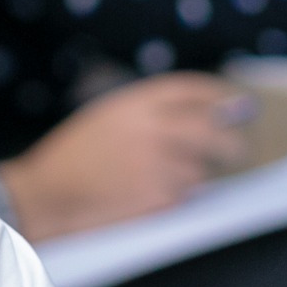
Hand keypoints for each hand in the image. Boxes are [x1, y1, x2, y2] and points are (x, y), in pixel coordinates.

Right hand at [0, 74, 251, 241]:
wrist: (49, 192)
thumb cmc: (76, 154)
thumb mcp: (109, 115)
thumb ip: (152, 111)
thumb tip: (209, 114)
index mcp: (136, 102)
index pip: (193, 90)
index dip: (220, 96)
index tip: (238, 103)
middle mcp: (152, 128)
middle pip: (214, 129)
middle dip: (231, 140)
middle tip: (236, 147)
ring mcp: (157, 164)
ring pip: (201, 169)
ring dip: (195, 173)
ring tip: (166, 176)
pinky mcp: (158, 196)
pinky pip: (185, 195)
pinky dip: (179, 195)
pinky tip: (154, 191)